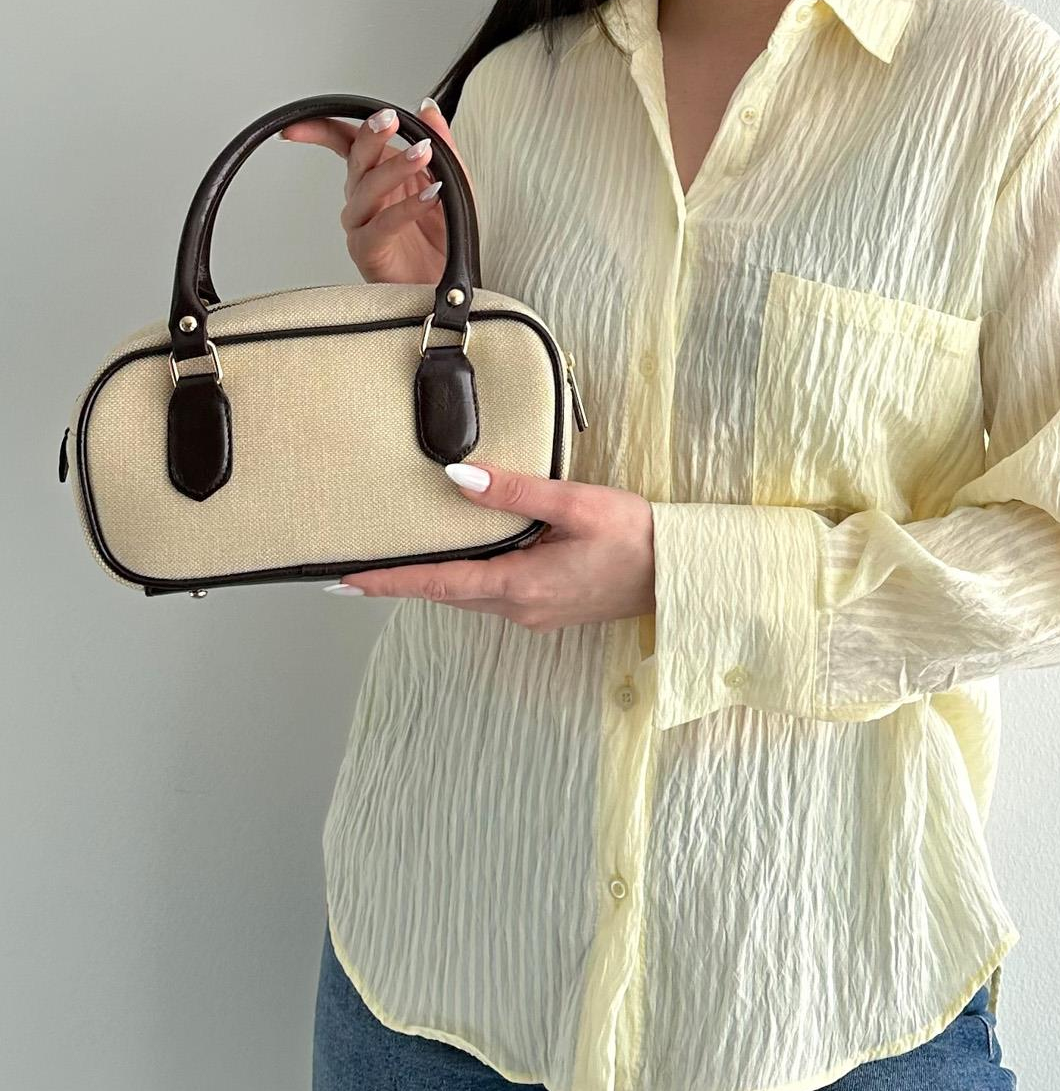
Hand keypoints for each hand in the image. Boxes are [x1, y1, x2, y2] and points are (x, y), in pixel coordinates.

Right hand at [279, 97, 473, 285]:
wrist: (449, 283)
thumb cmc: (443, 237)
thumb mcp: (453, 182)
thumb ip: (442, 144)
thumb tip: (427, 107)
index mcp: (376, 175)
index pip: (343, 143)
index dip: (320, 129)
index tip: (301, 123)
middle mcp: (363, 198)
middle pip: (356, 159)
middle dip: (371, 136)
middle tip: (389, 120)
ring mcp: (362, 224)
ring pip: (368, 189)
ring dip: (396, 167)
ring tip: (424, 153)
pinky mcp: (370, 250)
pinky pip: (384, 224)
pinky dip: (408, 208)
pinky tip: (430, 196)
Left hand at [327, 462, 656, 630]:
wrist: (683, 574)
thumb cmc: (639, 537)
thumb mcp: (576, 504)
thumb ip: (514, 491)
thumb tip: (457, 477)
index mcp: (521, 585)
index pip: (437, 584)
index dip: (388, 582)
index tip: (345, 580)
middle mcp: (521, 608)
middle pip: (447, 594)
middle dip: (403, 582)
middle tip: (356, 570)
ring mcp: (536, 613)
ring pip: (470, 597)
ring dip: (435, 581)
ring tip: (399, 563)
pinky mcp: (550, 607)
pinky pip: (494, 595)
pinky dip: (468, 580)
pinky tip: (464, 560)